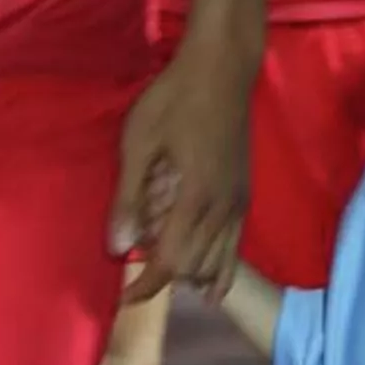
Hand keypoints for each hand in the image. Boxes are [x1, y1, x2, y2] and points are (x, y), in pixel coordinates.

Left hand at [109, 37, 255, 305]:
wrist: (222, 67)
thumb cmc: (174, 98)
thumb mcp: (140, 141)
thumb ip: (129, 197)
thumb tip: (118, 248)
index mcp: (196, 199)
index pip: (171, 264)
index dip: (146, 287)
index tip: (123, 297)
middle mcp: (224, 210)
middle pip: (194, 269)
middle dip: (165, 275)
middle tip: (138, 258)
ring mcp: (240, 202)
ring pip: (219, 263)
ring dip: (191, 272)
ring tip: (165, 261)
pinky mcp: (246, 193)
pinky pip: (236, 246)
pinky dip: (220, 266)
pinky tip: (209, 278)